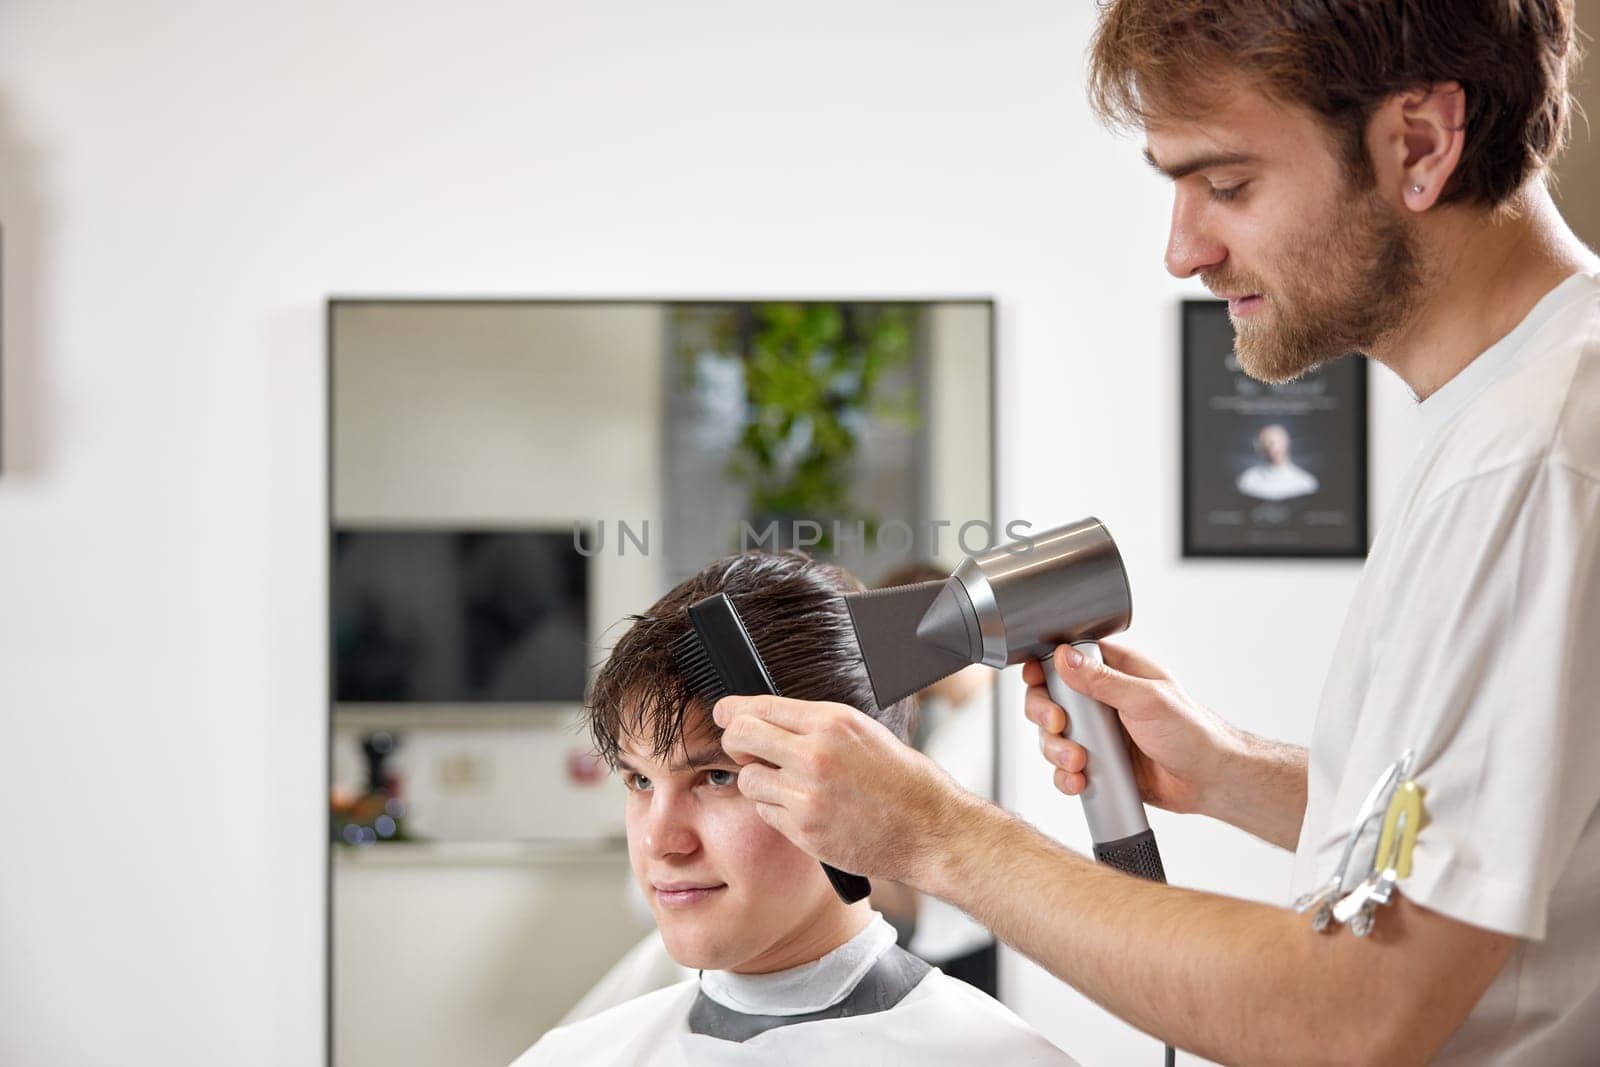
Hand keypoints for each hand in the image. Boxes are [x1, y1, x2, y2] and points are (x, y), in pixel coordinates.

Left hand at [712, 694, 978, 886]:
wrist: (928, 829)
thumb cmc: (902, 780)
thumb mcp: (863, 733)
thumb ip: (815, 725)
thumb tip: (770, 718)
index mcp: (832, 722)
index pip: (759, 706)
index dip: (733, 710)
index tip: (725, 714)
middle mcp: (815, 755)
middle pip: (740, 737)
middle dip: (734, 741)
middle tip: (743, 748)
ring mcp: (807, 795)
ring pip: (747, 779)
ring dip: (759, 781)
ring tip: (787, 784)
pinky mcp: (805, 830)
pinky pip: (766, 813)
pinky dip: (776, 810)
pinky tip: (804, 808)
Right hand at [1022, 641, 1236, 816]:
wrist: (1209, 781)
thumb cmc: (1192, 732)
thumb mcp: (1147, 699)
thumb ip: (1103, 680)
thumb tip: (1063, 657)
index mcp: (1117, 673)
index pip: (1068, 660)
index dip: (1045, 669)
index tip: (1037, 681)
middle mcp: (1102, 701)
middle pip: (1050, 698)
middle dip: (1045, 714)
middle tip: (1058, 725)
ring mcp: (1098, 734)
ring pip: (1053, 736)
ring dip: (1055, 750)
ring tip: (1078, 762)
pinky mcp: (1099, 763)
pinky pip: (1066, 768)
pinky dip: (1064, 776)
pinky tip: (1078, 781)